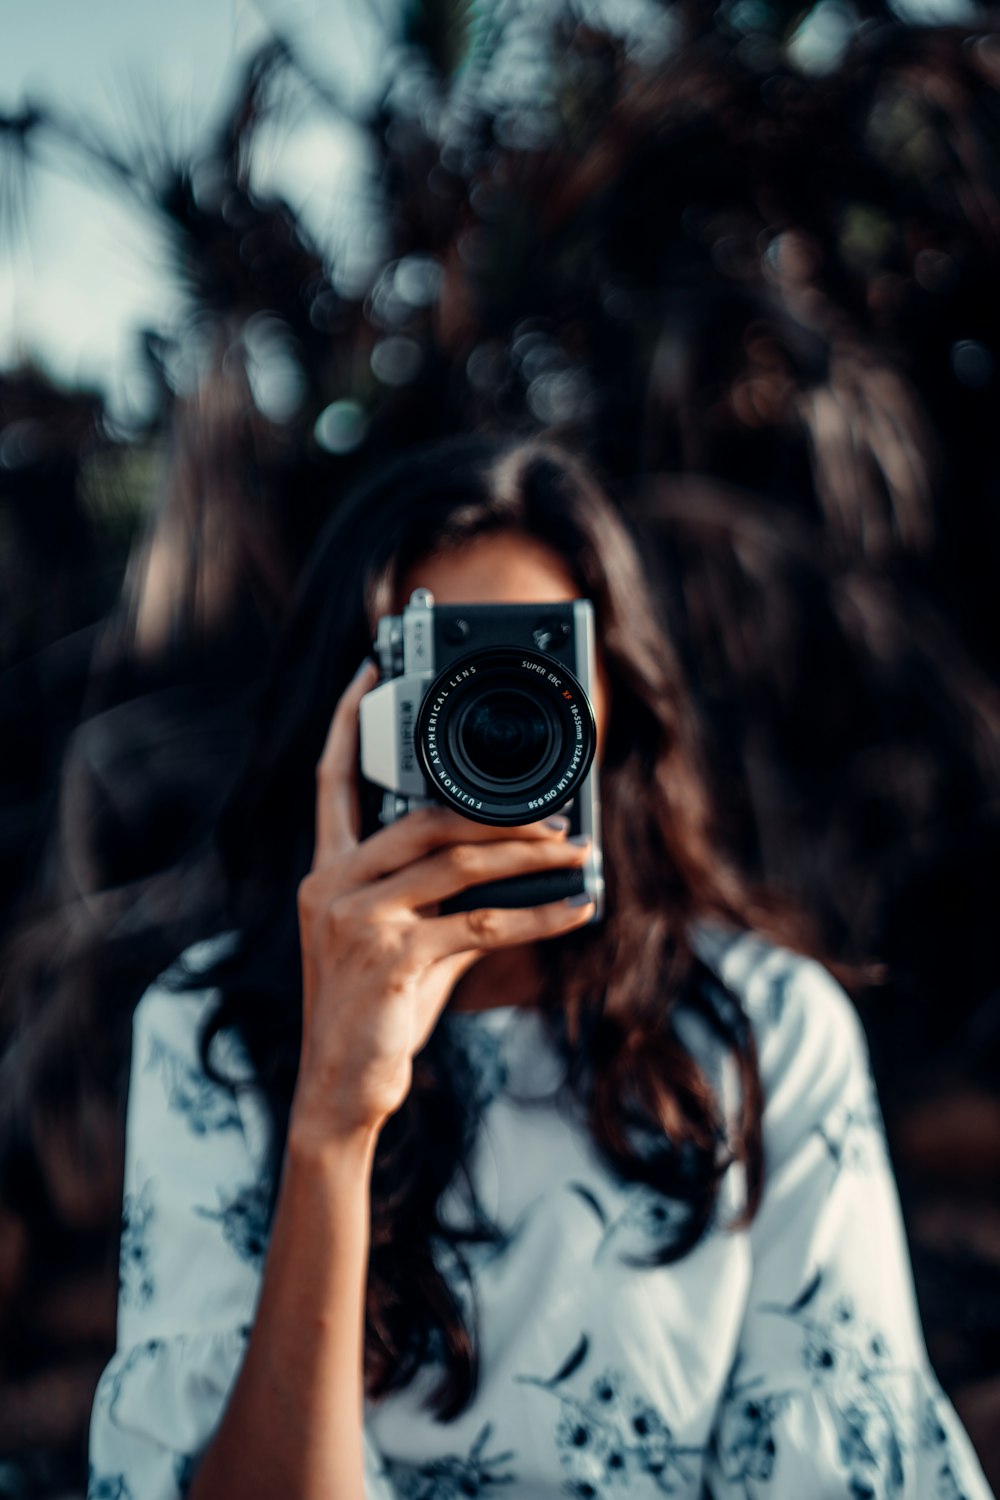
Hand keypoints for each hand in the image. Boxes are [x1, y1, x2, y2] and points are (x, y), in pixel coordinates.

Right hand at [291, 662, 594, 1144]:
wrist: (337, 1092)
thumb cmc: (372, 1011)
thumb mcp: (397, 940)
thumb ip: (438, 894)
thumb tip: (519, 862)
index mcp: (328, 870)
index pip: (333, 777)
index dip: (352, 717)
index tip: (374, 666)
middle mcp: (333, 884)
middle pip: (422, 816)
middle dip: (497, 811)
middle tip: (557, 813)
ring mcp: (356, 920)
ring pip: (458, 863)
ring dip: (529, 856)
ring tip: (577, 851)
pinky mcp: (389, 960)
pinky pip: (481, 924)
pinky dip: (540, 916)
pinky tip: (578, 907)